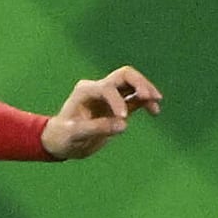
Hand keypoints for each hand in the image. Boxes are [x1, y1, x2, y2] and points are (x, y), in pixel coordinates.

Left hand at [41, 65, 161, 159]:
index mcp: (85, 91)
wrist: (61, 142)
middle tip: (151, 96)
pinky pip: (136, 99)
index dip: (117, 101)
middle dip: (139, 83)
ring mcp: (109, 96)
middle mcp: (98, 89)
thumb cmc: (63, 137)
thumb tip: (124, 124)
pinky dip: (146, 102)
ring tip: (157, 103)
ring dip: (146, 91)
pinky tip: (154, 111)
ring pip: (133, 84)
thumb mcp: (75, 134)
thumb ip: (98, 128)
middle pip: (124, 75)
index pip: (107, 88)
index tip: (123, 118)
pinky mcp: (118, 106)